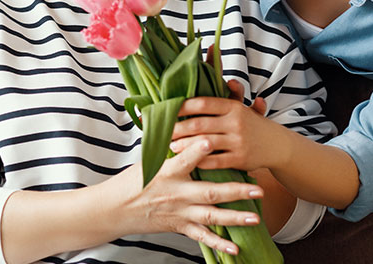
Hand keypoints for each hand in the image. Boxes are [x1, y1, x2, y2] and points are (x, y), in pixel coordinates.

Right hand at [114, 139, 263, 255]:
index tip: (211, 140)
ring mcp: (179, 213)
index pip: (184, 159)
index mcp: (167, 172)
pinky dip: (219, 245)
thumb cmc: (133, 180)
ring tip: (255, 217)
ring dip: (235, 218)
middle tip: (257, 188)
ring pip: (211, 217)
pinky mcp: (179, 226)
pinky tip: (235, 249)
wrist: (115, 209)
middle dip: (235, 191)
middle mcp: (176, 194)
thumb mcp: (148, 159)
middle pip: (210, 192)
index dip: (197, 150)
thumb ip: (170, 145)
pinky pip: (202, 237)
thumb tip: (184, 122)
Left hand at [169, 92, 281, 172]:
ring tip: (171, 146)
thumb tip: (213, 49)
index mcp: (233, 106)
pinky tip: (188, 161)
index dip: (182, 106)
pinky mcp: (240, 159)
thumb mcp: (240, 105)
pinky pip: (215, 161)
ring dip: (185, 145)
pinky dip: (199, 161)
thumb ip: (221, 86)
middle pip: (200, 124)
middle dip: (178, 128)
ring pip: (205, 143)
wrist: (277, 145)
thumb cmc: (251, 123)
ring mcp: (238, 141)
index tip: (166, 109)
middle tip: (162, 131)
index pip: (203, 103)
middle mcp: (236, 122)